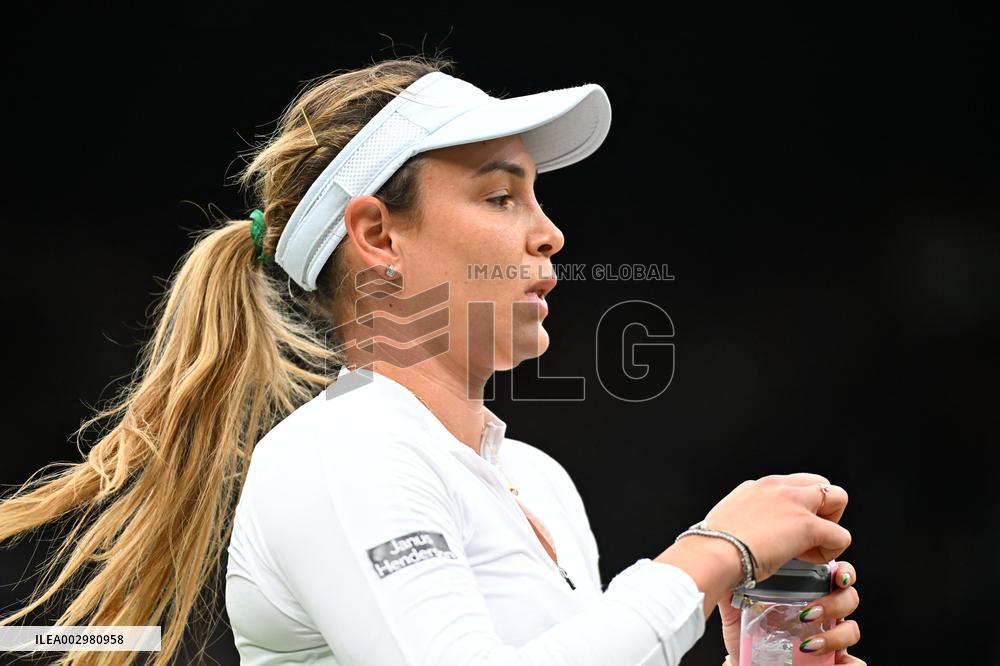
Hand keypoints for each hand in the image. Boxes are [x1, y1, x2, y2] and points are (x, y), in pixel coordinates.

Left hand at [719, 560, 864, 663]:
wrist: (746, 661)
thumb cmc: (745, 630)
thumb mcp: (739, 602)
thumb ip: (736, 580)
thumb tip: (729, 561)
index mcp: (806, 590)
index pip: (835, 573)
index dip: (843, 572)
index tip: (835, 575)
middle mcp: (821, 611)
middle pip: (848, 598)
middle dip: (836, 604)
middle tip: (808, 614)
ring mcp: (827, 636)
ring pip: (852, 629)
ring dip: (837, 636)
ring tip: (808, 644)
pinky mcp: (828, 661)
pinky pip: (855, 663)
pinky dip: (851, 664)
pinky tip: (835, 663)